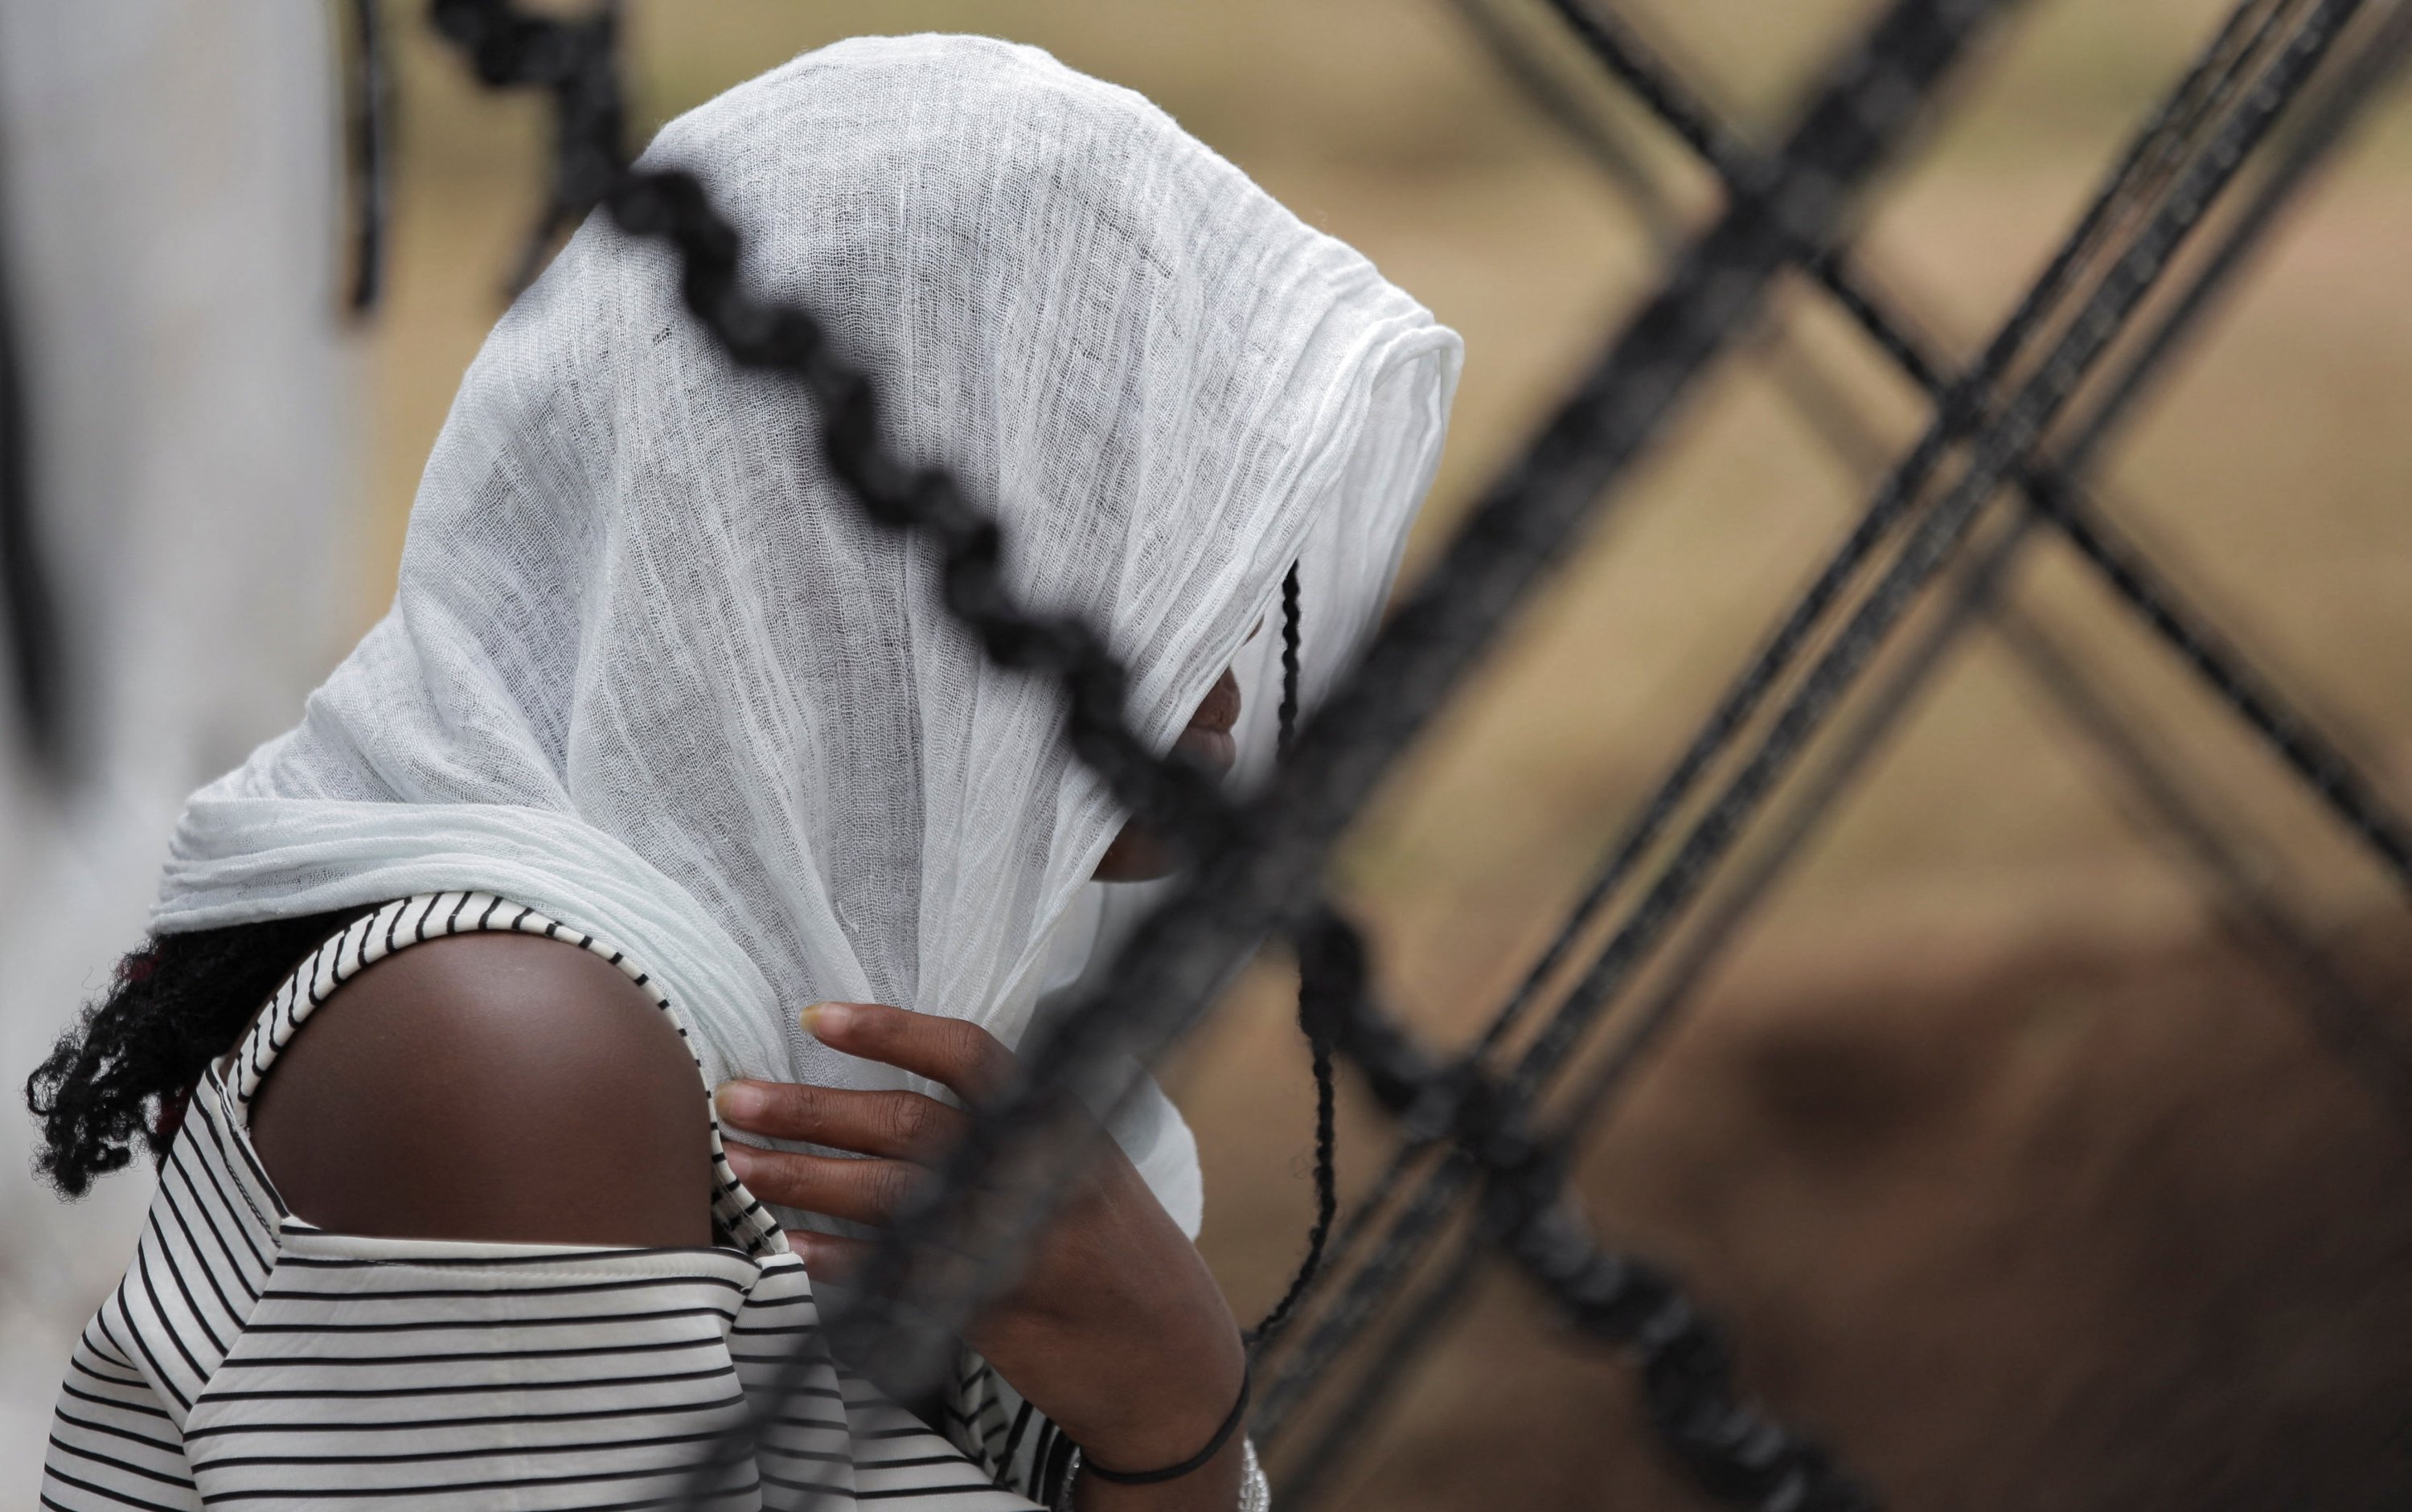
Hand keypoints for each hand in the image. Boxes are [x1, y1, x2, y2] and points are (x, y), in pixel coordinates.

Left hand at [716, 1002, 1247, 1507]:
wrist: (1169, 1355)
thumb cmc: (1116, 1245)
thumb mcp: (1082, 1161)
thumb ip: (1010, 1123)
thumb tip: (893, 1088)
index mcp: (1059, 1119)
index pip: (969, 1055)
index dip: (890, 1030)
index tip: (817, 1016)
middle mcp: (1037, 1171)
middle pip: (908, 1123)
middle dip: (810, 1109)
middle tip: (735, 1096)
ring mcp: (1014, 1242)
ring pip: (889, 1198)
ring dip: (803, 1178)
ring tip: (742, 1163)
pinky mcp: (991, 1311)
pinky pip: (897, 1277)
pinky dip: (840, 1261)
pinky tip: (792, 1248)